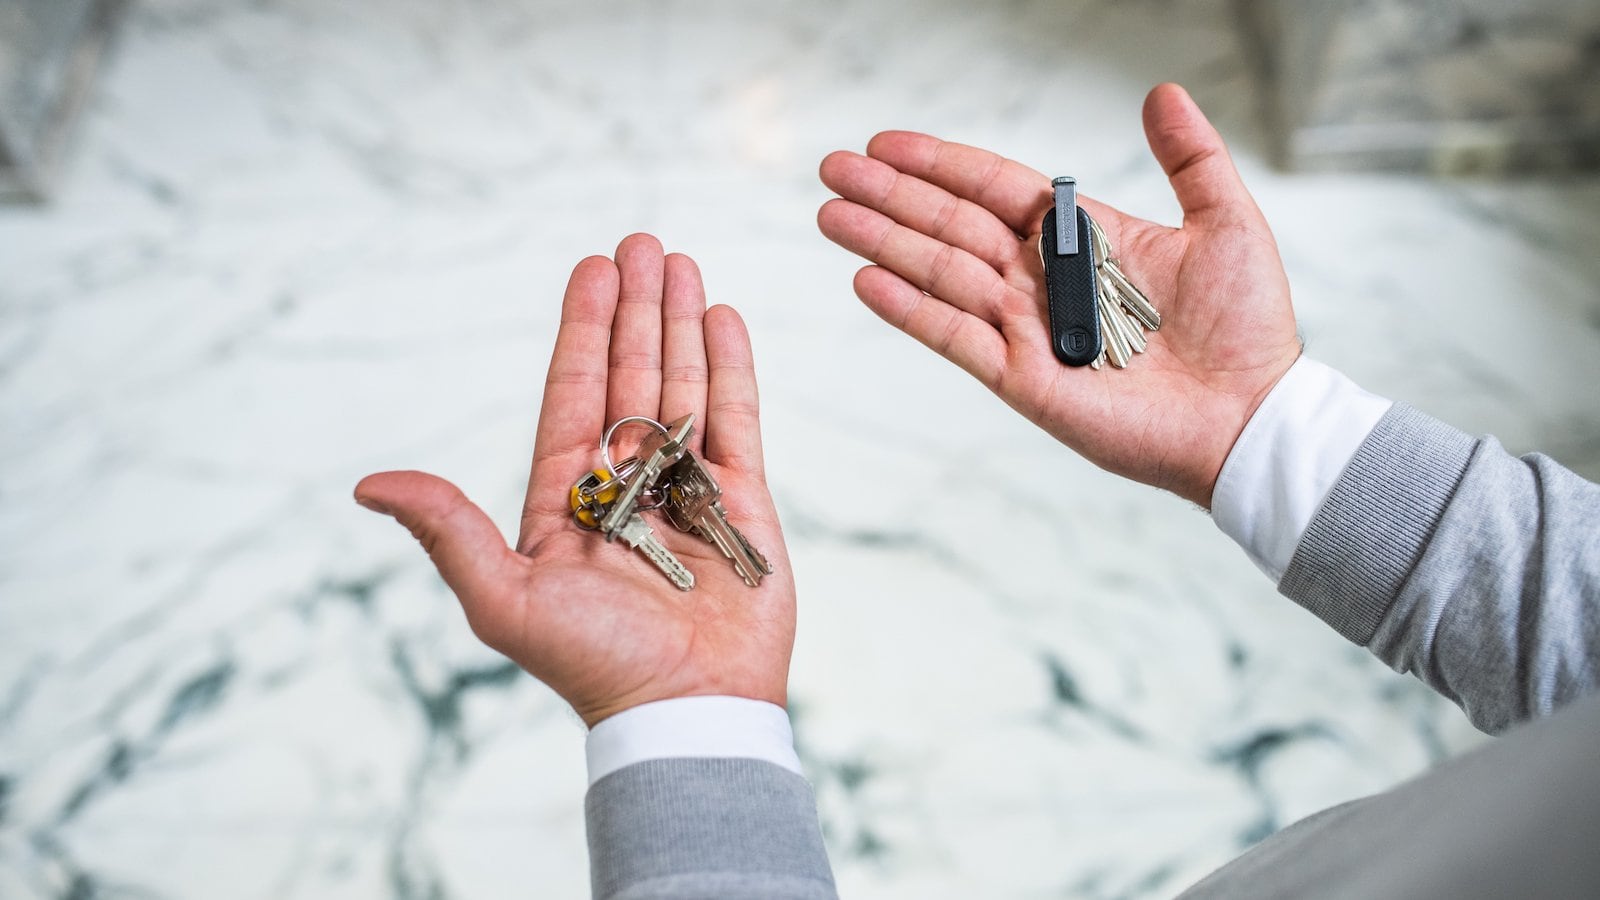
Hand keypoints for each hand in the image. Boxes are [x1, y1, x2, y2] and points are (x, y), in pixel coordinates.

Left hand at [354, 235, 794, 726]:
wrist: (688, 707)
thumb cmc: (594, 663)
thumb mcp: (504, 597)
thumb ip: (447, 531)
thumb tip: (367, 486)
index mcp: (567, 498)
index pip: (573, 394)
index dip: (583, 330)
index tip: (591, 269)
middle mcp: (626, 485)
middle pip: (630, 376)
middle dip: (636, 308)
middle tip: (641, 242)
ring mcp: (686, 489)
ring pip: (682, 385)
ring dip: (681, 323)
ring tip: (680, 262)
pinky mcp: (741, 502)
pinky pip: (737, 420)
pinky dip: (732, 368)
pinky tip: (722, 318)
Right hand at [817, 83, 1299, 506]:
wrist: (1249, 415)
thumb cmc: (1246, 328)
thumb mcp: (1226, 221)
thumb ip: (1191, 157)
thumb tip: (1164, 92)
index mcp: (1081, 239)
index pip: (993, 189)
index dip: (940, 164)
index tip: (887, 144)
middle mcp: (1042, 281)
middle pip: (951, 225)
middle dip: (890, 196)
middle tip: (833, 169)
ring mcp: (1026, 329)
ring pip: (941, 273)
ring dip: (884, 242)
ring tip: (832, 216)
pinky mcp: (1022, 378)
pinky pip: (955, 337)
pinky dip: (911, 310)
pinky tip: (868, 281)